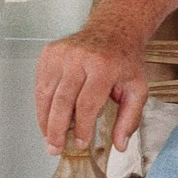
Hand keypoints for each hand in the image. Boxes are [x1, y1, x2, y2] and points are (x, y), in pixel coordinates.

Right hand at [33, 23, 148, 155]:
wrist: (114, 29)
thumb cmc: (124, 61)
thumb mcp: (138, 88)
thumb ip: (130, 118)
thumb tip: (120, 145)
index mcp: (104, 66)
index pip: (87, 104)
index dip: (81, 127)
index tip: (81, 143)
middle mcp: (80, 57)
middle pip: (62, 101)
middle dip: (56, 129)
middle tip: (55, 148)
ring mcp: (62, 53)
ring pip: (46, 94)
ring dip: (45, 120)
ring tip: (49, 138)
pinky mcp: (49, 52)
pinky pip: (40, 84)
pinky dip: (41, 104)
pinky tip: (47, 117)